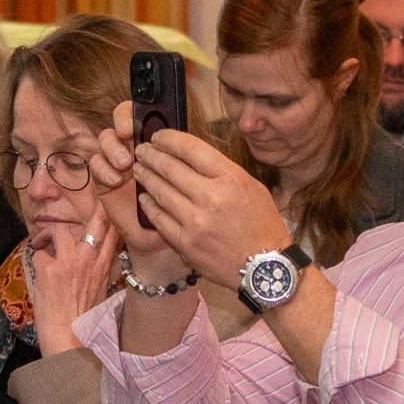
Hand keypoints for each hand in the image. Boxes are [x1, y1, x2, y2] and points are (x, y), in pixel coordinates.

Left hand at [27, 204, 118, 356]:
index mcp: (104, 266)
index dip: (111, 214)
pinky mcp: (48, 269)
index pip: (114, 231)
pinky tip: (37, 269)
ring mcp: (68, 262)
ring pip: (59, 230)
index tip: (108, 204)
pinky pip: (38, 252)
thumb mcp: (100, 291)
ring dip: (49, 236)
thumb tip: (93, 256)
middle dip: (94, 208)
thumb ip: (97, 269)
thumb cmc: (84, 320)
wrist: (69, 338)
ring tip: (44, 243)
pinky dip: (36, 258)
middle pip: (97, 221)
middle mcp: (89, 259)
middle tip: (88, 201)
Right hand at [90, 102, 187, 272]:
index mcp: (157, 140)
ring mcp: (118, 160)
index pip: (144, 111)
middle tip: (128, 135)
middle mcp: (136, 145)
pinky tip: (116, 180)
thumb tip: (181, 136)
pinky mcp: (104, 177)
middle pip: (120, 118)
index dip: (141, 111)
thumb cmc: (179, 209)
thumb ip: (185, 161)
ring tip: (124, 163)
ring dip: (113, 147)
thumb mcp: (191, 184)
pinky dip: (103, 168)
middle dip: (122, 123)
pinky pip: (95, 163)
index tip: (144, 121)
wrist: (160, 237)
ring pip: (105, 138)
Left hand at [129, 121, 293, 289]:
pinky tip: (144, 197)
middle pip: (170, 168)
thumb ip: (221, 171)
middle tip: (142, 150)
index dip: (170, 139)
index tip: (159, 136)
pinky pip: (159, 219)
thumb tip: (191, 157)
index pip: (191, 149)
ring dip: (146, 177)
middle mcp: (211, 197)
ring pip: (160, 192)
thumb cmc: (261, 224)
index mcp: (230, 179)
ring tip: (139, 169)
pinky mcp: (185, 243)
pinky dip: (149, 205)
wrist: (264, 267)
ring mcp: (195, 222)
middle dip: (152, 156)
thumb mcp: (250, 187)